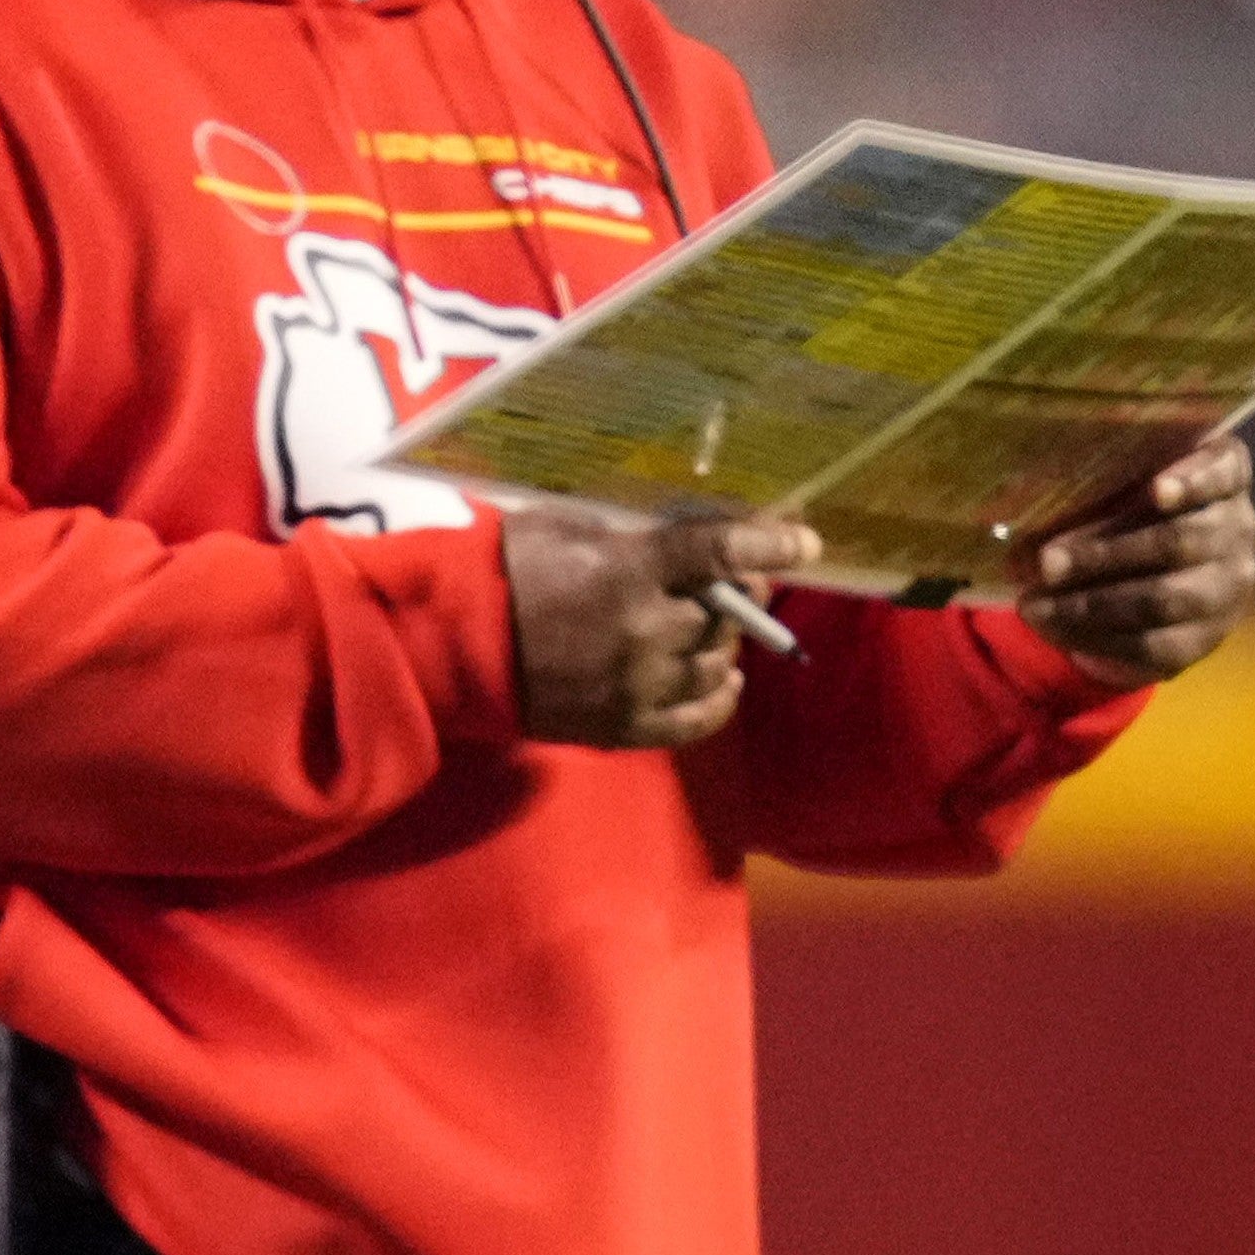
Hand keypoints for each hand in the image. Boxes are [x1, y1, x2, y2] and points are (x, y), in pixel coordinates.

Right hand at [504, 505, 822, 748]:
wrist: (450, 645)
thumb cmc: (502, 570)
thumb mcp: (564, 528)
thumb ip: (631, 538)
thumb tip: (688, 545)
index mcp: (628, 571)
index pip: (718, 554)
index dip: (768, 545)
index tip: (804, 542)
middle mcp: (645, 631)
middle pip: (727, 614)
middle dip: (739, 594)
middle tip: (730, 582)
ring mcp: (638, 685)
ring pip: (716, 665)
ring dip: (723, 644)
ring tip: (713, 630)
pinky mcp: (625, 726)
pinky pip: (696, 720)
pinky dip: (718, 699)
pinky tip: (722, 680)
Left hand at [1014, 439, 1254, 687]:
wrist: (1143, 576)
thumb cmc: (1118, 507)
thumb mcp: (1112, 485)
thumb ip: (1093, 484)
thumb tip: (1023, 499)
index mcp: (1221, 477)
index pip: (1223, 471)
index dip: (1193, 481)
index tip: (1155, 490)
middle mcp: (1236, 529)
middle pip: (1178, 541)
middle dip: (1104, 553)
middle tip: (1046, 562)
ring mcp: (1227, 587)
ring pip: (1164, 599)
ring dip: (1091, 604)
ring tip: (1033, 605)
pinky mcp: (1204, 636)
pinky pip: (1155, 644)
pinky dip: (1097, 638)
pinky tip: (1054, 629)